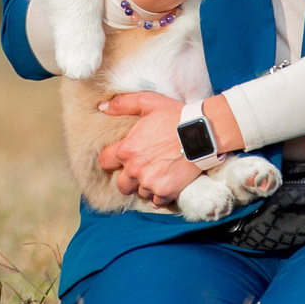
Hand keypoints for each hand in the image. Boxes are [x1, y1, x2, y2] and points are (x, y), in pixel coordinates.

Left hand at [93, 91, 195, 207]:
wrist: (202, 132)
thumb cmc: (175, 116)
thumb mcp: (148, 102)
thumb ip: (122, 104)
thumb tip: (102, 108)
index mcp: (126, 150)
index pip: (105, 162)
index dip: (111, 161)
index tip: (119, 159)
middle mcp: (135, 170)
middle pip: (121, 185)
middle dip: (127, 179)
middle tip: (140, 169)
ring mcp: (150, 183)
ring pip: (140, 193)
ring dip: (145, 186)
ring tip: (157, 174)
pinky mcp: (166, 191)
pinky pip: (156, 201)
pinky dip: (159, 195)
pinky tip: (165, 184)